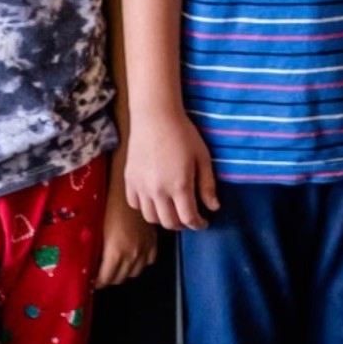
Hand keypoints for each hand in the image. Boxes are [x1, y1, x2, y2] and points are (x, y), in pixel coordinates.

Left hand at [96, 175, 157, 287]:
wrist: (127, 191)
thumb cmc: (106, 208)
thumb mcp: (96, 232)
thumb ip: (94, 252)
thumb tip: (87, 265)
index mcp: (115, 253)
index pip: (105, 279)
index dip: (96, 282)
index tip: (90, 280)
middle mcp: (132, 255)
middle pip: (120, 279)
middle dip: (109, 278)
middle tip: (100, 272)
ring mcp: (145, 249)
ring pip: (135, 273)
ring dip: (124, 272)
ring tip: (116, 265)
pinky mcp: (154, 241)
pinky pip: (149, 261)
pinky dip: (140, 262)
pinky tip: (132, 256)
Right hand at [125, 110, 218, 231]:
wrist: (155, 118)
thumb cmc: (183, 135)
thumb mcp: (203, 158)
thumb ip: (207, 185)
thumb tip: (213, 207)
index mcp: (179, 185)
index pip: (188, 217)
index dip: (198, 224)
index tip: (204, 223)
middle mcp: (157, 191)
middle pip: (168, 222)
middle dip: (182, 225)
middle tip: (190, 219)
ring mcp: (140, 187)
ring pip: (150, 217)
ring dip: (163, 219)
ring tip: (173, 211)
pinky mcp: (129, 181)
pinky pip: (135, 204)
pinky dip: (146, 208)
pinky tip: (155, 201)